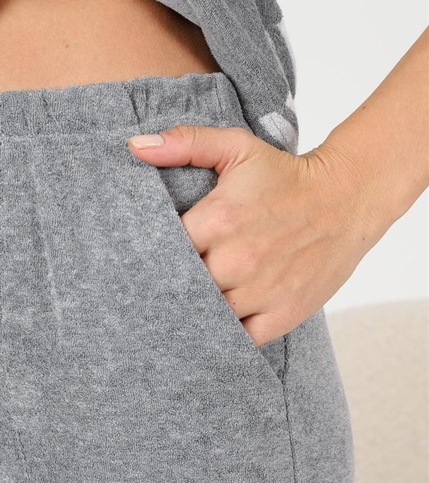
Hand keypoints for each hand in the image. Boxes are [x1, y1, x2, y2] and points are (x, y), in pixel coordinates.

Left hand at [127, 125, 383, 347]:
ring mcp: (261, 291)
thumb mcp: (235, 147)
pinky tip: (217, 323)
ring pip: (208, 317)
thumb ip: (185, 143)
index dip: (154, 256)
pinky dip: (227, 335)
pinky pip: (240, 339)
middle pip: (183, 288)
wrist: (347, 198)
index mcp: (219, 219)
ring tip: (188, 303)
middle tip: (161, 285)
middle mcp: (238, 260)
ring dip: (196, 312)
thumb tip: (134, 147)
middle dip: (173, 286)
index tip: (150, 257)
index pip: (164, 251)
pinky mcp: (283, 314)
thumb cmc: (284, 174)